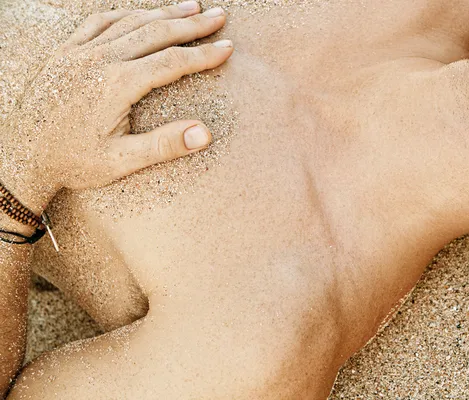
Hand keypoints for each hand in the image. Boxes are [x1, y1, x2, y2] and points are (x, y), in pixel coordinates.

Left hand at [0, 1, 232, 213]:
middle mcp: (99, 60)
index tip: (228, 47)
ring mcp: (79, 52)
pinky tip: (141, 12)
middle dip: (192, 24)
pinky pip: (99, 21)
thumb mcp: (120, 162)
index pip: (172, 62)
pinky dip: (126, 13)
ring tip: (191, 6)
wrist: (18, 156)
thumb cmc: (71, 162)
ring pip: (130, 21)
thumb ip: (163, 145)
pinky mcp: (65, 52)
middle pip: (156, 32)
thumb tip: (205, 134)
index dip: (204, 54)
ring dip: (164, 12)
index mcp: (116, 85)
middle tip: (219, 15)